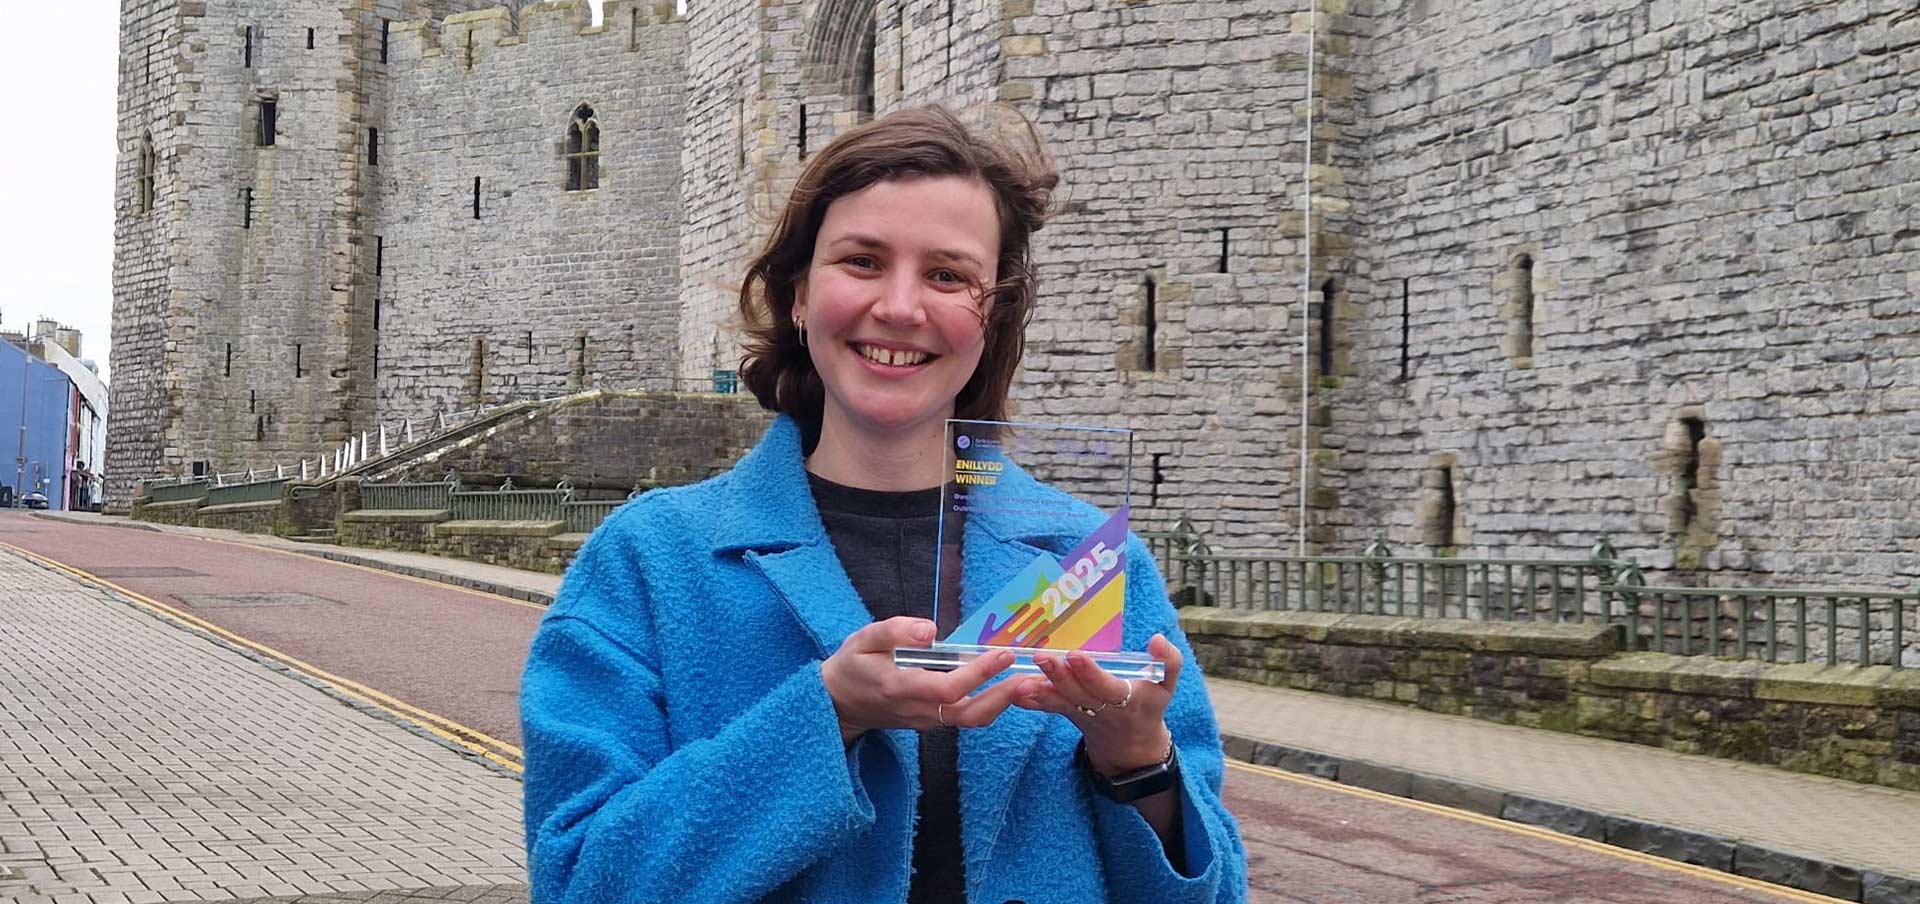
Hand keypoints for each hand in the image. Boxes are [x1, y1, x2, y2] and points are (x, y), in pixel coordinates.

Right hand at [821, 617, 1026, 745]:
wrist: (838, 704)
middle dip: (1002, 698)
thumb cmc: (852, 665)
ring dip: (1003, 703)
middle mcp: (917, 710)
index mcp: (900, 688)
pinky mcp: (932, 720)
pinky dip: (992, 704)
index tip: (1001, 653)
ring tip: (1030, 682)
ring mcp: (926, 720)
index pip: (946, 688)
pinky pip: (966, 716)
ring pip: (970, 720)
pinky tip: (1009, 685)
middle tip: (1031, 678)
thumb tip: (929, 630)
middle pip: (968, 715)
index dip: (977, 673)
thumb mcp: (862, 639)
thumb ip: (893, 631)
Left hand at [1014, 634, 1183, 775]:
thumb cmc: (1149, 705)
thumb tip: (1157, 640)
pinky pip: (1049, 709)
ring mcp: (1081, 713)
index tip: (1076, 656)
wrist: (1132, 744)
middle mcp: (1100, 709)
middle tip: (1041, 657)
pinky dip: (1032, 702)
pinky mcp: (1068, 713)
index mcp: (1126, 699)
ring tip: (1021, 681)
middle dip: (1059, 676)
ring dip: (1041, 692)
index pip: (1106, 687)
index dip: (1091, 674)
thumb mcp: (1167, 685)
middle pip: (1077, 693)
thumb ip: (1169, 662)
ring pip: (1060, 703)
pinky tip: (1015, 691)